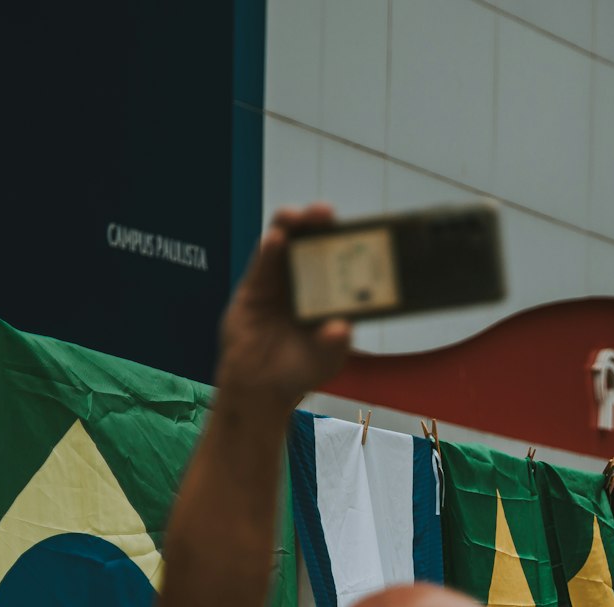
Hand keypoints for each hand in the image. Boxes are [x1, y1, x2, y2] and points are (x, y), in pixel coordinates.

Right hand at [214, 205, 354, 406]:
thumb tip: (342, 328)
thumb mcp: (325, 360)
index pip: (342, 261)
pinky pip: (262, 264)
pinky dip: (268, 250)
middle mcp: (306, 281)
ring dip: (290, 226)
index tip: (358, 230)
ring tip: (296, 215)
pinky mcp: (255, 287)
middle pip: (313, 244)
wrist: (259, 387)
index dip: (347, 242)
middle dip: (319, 224)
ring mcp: (280, 281)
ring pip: (285, 245)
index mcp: (330, 295)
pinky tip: (276, 239)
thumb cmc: (299, 371)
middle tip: (325, 211)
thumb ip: (333, 345)